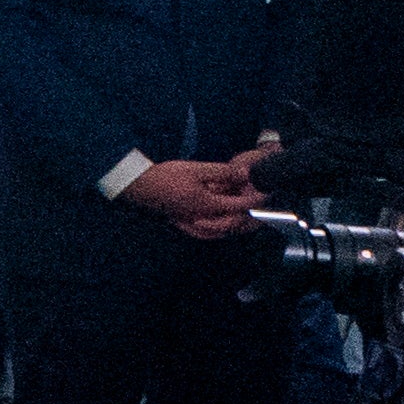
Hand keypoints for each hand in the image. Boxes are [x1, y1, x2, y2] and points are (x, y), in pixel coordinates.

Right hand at [119, 154, 269, 240]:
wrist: (137, 186)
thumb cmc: (164, 176)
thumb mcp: (195, 169)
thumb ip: (222, 172)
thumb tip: (245, 174)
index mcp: (207, 205)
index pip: (239, 206)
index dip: (255, 199)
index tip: (266, 192)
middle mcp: (202, 219)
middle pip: (233, 225)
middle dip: (250, 218)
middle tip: (261, 209)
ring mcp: (191, 224)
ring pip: (220, 233)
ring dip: (236, 228)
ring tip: (247, 220)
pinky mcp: (182, 225)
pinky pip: (205, 234)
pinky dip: (217, 232)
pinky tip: (219, 228)